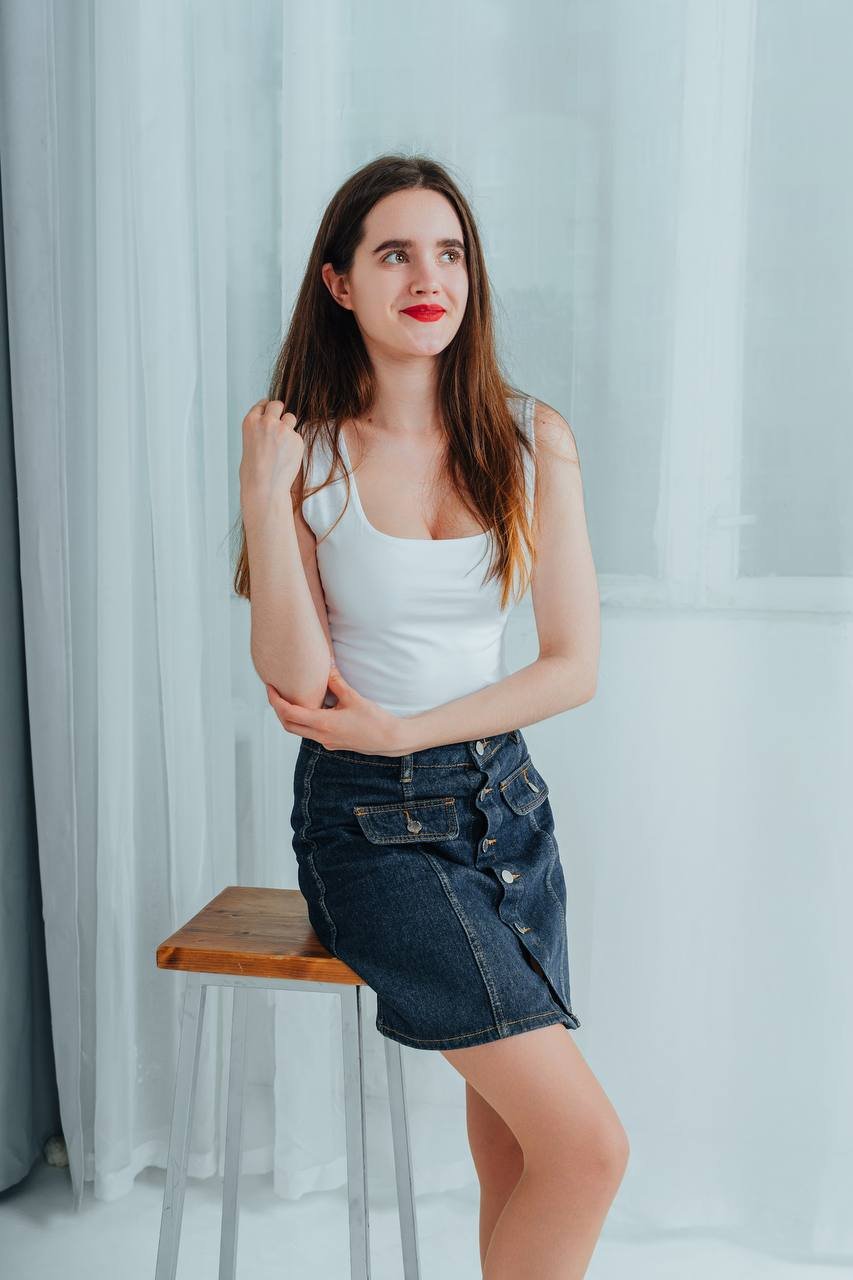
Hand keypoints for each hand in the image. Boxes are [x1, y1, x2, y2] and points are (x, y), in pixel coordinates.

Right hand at [239, 399, 302, 508]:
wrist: (265, 488)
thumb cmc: (253, 472)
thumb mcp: (249, 444)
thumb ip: (259, 431)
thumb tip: (270, 425)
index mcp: (251, 422)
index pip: (262, 405)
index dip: (267, 410)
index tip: (269, 414)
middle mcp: (267, 422)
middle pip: (277, 404)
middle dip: (279, 412)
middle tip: (279, 424)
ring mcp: (283, 429)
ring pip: (290, 418)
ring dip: (288, 427)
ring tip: (282, 445)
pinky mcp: (297, 439)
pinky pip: (297, 436)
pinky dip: (294, 444)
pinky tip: (287, 457)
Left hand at [266, 664, 410, 756]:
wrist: (390, 740)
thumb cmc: (375, 721)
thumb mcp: (354, 698)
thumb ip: (337, 682)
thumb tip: (326, 666)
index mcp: (323, 724)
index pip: (289, 713)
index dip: (276, 700)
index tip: (270, 687)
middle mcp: (321, 736)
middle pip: (288, 725)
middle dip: (278, 709)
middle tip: (274, 692)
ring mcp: (327, 741)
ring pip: (299, 730)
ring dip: (291, 715)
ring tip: (290, 696)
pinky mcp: (333, 742)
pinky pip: (311, 731)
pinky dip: (305, 719)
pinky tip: (312, 706)